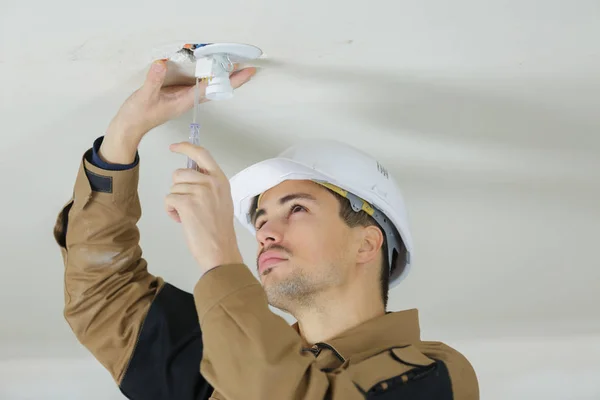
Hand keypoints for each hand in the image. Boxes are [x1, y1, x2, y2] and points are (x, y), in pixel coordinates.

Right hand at [100, 60, 255, 163]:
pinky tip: (211, 72)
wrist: (129, 128)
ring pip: (208, 88)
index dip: (226, 79)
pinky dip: (207, 78)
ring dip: (221, 78)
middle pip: (215, 89)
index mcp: (184, 101)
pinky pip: (197, 86)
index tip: (242, 71)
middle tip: (248, 68)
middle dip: (231, 79)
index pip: (211, 88)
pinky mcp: (177, 97)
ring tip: (236, 67)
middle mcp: (187, 101)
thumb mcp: (144, 96)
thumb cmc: (137, 115)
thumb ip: (154, 81)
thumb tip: (161, 64)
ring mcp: (183, 99)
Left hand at [165, 142, 242, 273]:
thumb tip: (188, 176)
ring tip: (189, 216)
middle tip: (189, 205)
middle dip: (178, 188)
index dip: (186, 147)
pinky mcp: (187, 203)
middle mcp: (211, 182)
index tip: (174, 147)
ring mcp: (199, 192)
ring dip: (175, 202)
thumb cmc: (219, 230)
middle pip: (180, 173)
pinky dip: (171, 211)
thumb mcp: (221, 200)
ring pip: (173, 188)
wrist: (220, 250)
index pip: (202, 153)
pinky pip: (169, 199)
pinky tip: (182, 220)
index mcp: (221, 179)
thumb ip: (208, 184)